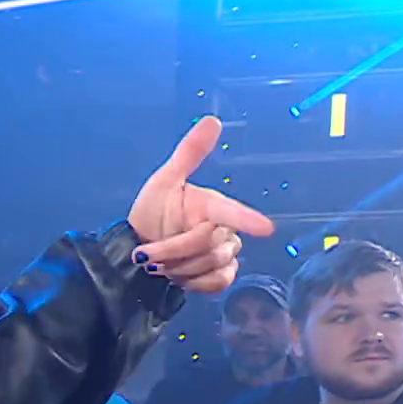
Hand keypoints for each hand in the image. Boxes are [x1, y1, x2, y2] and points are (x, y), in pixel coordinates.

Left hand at [127, 116, 276, 293]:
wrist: (136, 250)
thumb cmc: (150, 215)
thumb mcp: (164, 182)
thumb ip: (188, 154)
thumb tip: (212, 120)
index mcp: (211, 205)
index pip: (232, 212)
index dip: (247, 220)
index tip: (266, 229)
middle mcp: (222, 228)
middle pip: (212, 244)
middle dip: (175, 250)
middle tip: (149, 254)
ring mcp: (223, 254)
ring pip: (213, 264)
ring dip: (179, 268)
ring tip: (158, 264)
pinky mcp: (220, 277)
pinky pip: (218, 283)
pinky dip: (194, 283)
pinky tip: (177, 277)